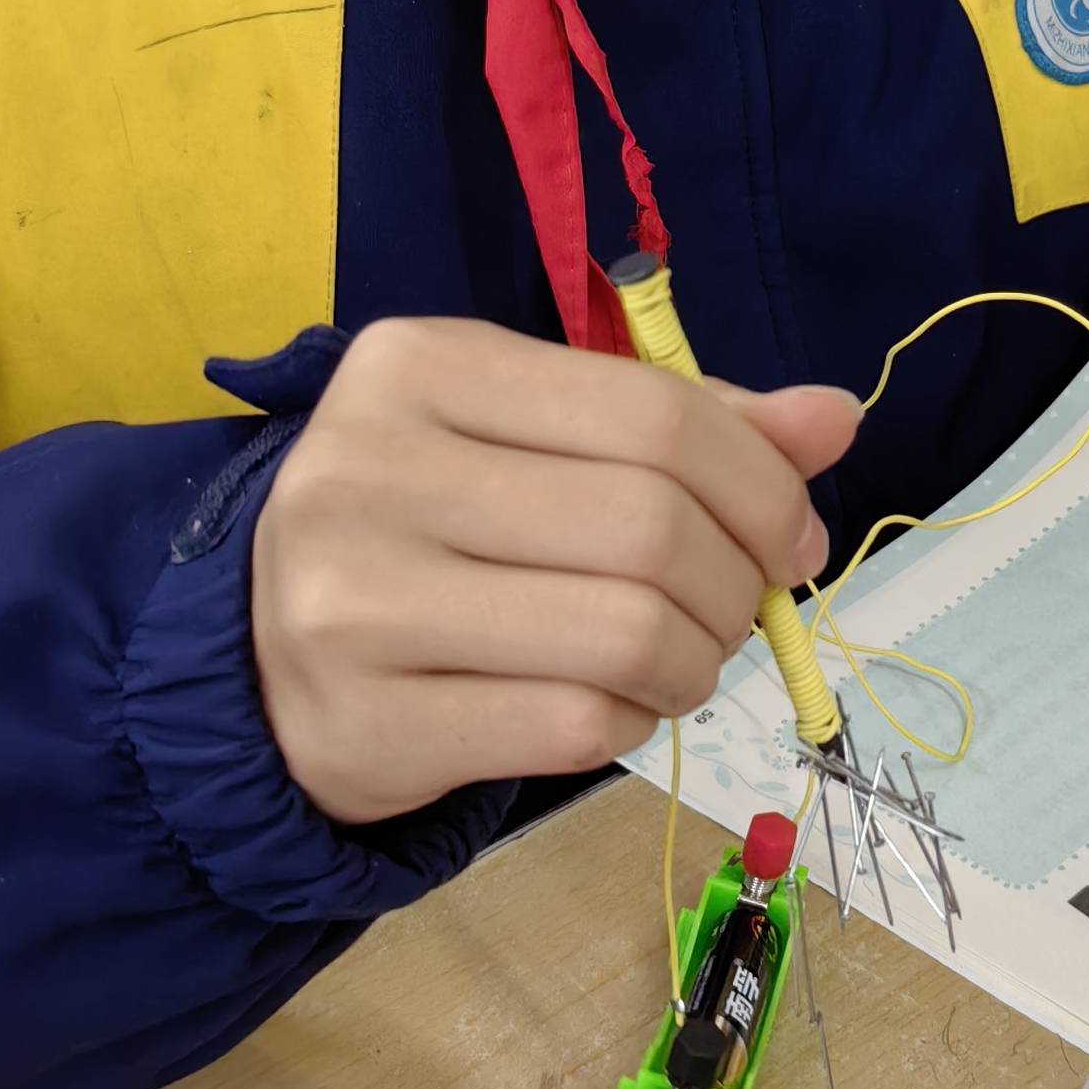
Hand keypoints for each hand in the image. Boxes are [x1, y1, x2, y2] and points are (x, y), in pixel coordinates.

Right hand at [252, 316, 859, 821]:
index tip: (792, 540)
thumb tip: (835, 417)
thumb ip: (682, 425)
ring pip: (624, 630)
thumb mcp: (534, 442)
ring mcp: (353, 597)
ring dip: (692, 660)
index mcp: (419, 363)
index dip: (763, 484)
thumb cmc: (424, 531)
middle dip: (734, 582)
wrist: (253, 664)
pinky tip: (611, 707)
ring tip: (674, 661)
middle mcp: (369, 464)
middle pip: (650, 524)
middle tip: (734, 612)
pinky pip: (573, 725)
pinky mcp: (363, 721)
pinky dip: (630, 722)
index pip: (655, 414)